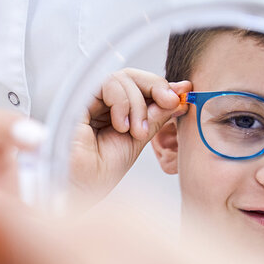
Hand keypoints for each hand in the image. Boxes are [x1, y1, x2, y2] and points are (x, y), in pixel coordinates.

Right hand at [70, 69, 189, 201]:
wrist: (84, 188)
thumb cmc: (103, 171)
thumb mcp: (139, 139)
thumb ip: (156, 116)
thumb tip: (179, 95)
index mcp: (116, 111)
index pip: (141, 86)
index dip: (163, 87)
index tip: (183, 94)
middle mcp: (102, 103)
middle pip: (133, 76)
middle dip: (156, 87)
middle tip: (170, 103)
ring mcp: (90, 100)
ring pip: (123, 78)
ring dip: (137, 104)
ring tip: (136, 132)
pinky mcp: (79, 99)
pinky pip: (108, 84)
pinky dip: (122, 103)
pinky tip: (121, 126)